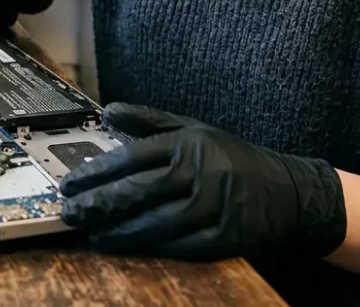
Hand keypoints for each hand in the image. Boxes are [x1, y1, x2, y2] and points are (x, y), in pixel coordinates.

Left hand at [60, 103, 346, 259]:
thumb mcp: (194, 130)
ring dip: (118, 230)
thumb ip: (149, 121)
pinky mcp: (224, 237)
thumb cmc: (232, 160)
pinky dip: (150, 247)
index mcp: (189, 142)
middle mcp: (200, 172)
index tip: (69, 182)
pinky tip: (126, 246)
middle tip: (69, 212)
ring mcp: (213, 206)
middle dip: (99, 203)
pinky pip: (178, 244)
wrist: (290, 194)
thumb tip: (107, 112)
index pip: (133, 156)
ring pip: (155, 222)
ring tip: (89, 233)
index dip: (98, 171)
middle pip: (139, 190)